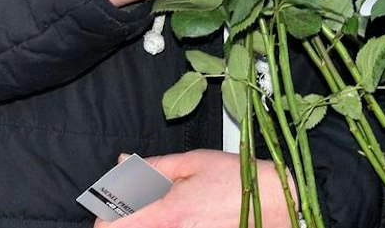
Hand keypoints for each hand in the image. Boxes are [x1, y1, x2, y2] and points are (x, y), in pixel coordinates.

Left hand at [108, 150, 291, 227]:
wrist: (277, 205)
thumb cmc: (240, 181)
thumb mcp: (194, 162)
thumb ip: (151, 167)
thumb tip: (122, 163)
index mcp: (165, 213)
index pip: (108, 224)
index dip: (108, 210)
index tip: (117, 198)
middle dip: (129, 213)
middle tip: (146, 198)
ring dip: (149, 218)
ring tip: (173, 204)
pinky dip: (169, 223)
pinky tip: (186, 213)